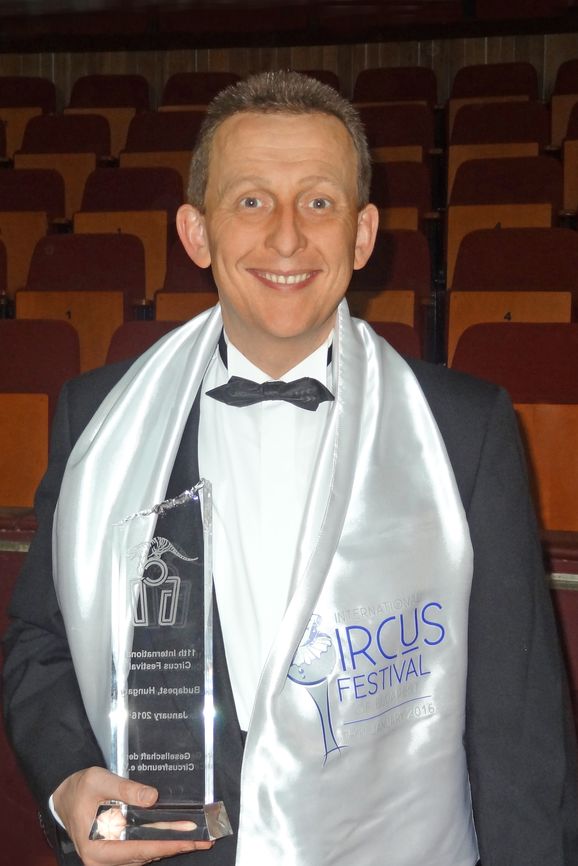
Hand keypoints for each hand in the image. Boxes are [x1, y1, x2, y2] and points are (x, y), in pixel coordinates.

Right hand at [52, 766, 213, 865]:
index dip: (166, 845)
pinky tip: (176, 835)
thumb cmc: (80, 789)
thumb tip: (152, 798)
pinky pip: (140, 849)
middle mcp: (104, 859)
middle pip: (146, 855)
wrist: (64, 796)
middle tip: (203, 841)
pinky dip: (159, 842)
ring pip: (145, 854)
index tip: (189, 841)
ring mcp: (109, 858)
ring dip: (170, 844)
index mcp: (97, 847)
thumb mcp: (100, 781)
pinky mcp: (115, 851)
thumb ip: (126, 789)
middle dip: (175, 846)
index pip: (138, 849)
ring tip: (196, 837)